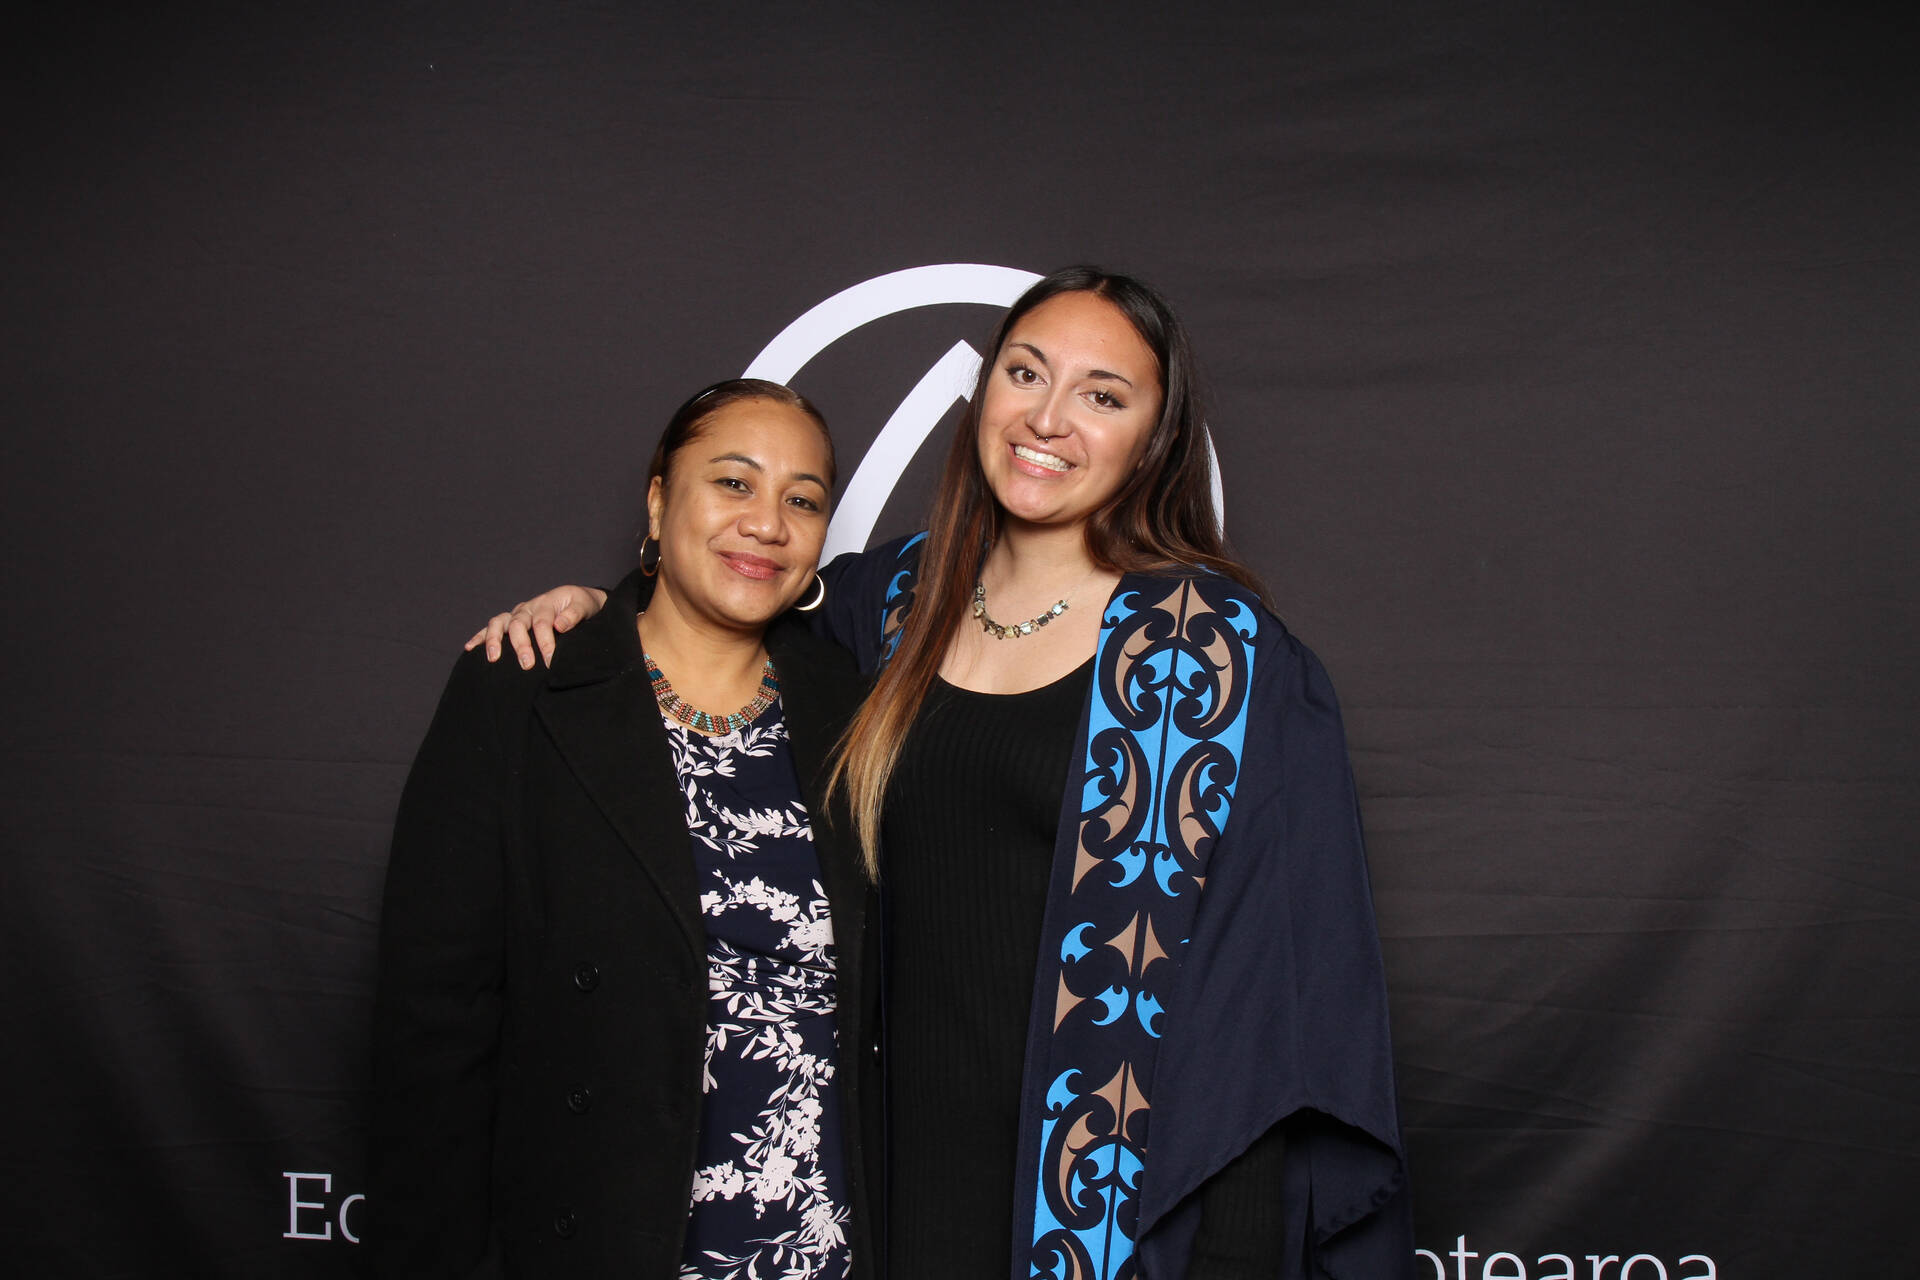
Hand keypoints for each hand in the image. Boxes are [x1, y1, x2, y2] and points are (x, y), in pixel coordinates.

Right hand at [464, 585, 608, 667]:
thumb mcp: (585, 606)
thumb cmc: (582, 605)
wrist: (577, 600)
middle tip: (527, 665)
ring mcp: (517, 613)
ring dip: (494, 640)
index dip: (545, 643)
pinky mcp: (510, 620)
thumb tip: (560, 625)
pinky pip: (491, 627)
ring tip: (493, 658)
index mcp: (547, 603)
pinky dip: (480, 636)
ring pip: (499, 623)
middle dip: (521, 645)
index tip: (550, 661)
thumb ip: (574, 615)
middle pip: (519, 624)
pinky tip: (470, 648)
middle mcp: (528, 607)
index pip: (543, 623)